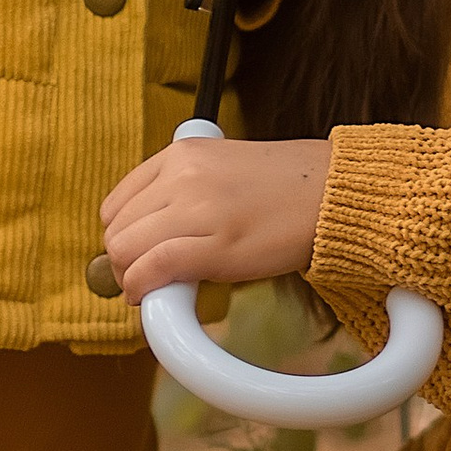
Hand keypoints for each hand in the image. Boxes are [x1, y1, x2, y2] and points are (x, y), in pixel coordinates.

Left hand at [98, 134, 331, 299]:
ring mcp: (198, 208)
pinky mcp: (217, 245)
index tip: (137, 255)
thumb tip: (143, 238)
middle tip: (146, 280)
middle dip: (122, 263)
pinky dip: (142, 288)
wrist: (334, 194)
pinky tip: (152, 298)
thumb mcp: (221, 170)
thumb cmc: (283, 189)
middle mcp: (183, 175)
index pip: (116, 204)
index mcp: (181, 153)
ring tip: (155, 289)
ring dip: (130, 279)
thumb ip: (181, 191)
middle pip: (117, 231)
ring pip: (126, 251)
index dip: (121, 237)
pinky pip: (154, 268)